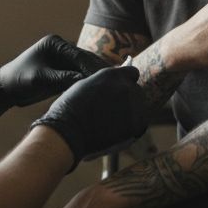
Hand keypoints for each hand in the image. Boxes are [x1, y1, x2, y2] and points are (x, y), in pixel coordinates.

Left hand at [0, 34, 111, 118]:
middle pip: (85, 59)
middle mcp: (61, 49)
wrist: (5, 88)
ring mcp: (63, 60)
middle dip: (98, 70)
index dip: (92, 67)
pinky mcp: (63, 71)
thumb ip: (62, 77)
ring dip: (96, 76)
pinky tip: (101, 89)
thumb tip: (84, 79)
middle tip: (116, 81)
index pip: (79, 55)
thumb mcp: (40, 78)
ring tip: (113, 85)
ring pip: (85, 67)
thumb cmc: (19, 79)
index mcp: (55, 44)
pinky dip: (89, 81)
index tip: (105, 76)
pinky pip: (80, 75)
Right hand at [31, 66, 145, 168]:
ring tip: (111, 125)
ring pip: (139, 108)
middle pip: (136, 91)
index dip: (127, 82)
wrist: (68, 132)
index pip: (132, 73)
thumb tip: (115, 85)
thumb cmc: (69, 111)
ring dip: (130, 114)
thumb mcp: (85, 87)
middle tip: (113, 113)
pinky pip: (139, 125)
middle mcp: (126, 87)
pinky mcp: (136, 124)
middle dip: (128, 99)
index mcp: (112, 75)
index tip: (123, 90)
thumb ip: (104, 84)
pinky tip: (117, 133)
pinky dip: (131, 129)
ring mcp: (133, 105)